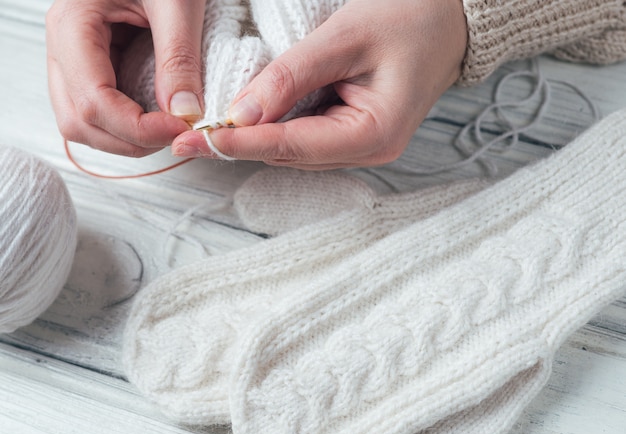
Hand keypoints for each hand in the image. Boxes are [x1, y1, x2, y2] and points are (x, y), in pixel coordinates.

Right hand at [46, 0, 205, 156]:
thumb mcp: (176, 3)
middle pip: (79, 121)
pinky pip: (96, 111)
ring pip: (82, 123)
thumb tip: (184, 114)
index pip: (93, 101)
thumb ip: (179, 58)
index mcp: (73, 24)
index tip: (180, 130)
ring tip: (167, 130)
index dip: (137, 128)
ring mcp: (72, 59)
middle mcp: (62, 46)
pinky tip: (155, 120)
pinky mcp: (90, 67)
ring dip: (125, 139)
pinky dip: (125, 126)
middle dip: (129, 140)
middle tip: (176, 135)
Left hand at [172, 0, 467, 168]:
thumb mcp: (345, 37)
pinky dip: (274, 127)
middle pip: (290, 155)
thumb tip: (240, 113)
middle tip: (188, 137)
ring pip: (293, 151)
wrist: (448, 17)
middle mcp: (368, 151)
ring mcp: (361, 146)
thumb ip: (292, 76)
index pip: (293, 146)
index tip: (195, 141)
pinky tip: (249, 116)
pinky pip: (304, 138)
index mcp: (374, 134)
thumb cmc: (409, 18)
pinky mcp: (352, 135)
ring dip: (254, 138)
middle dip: (240, 144)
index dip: (241, 144)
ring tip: (208, 129)